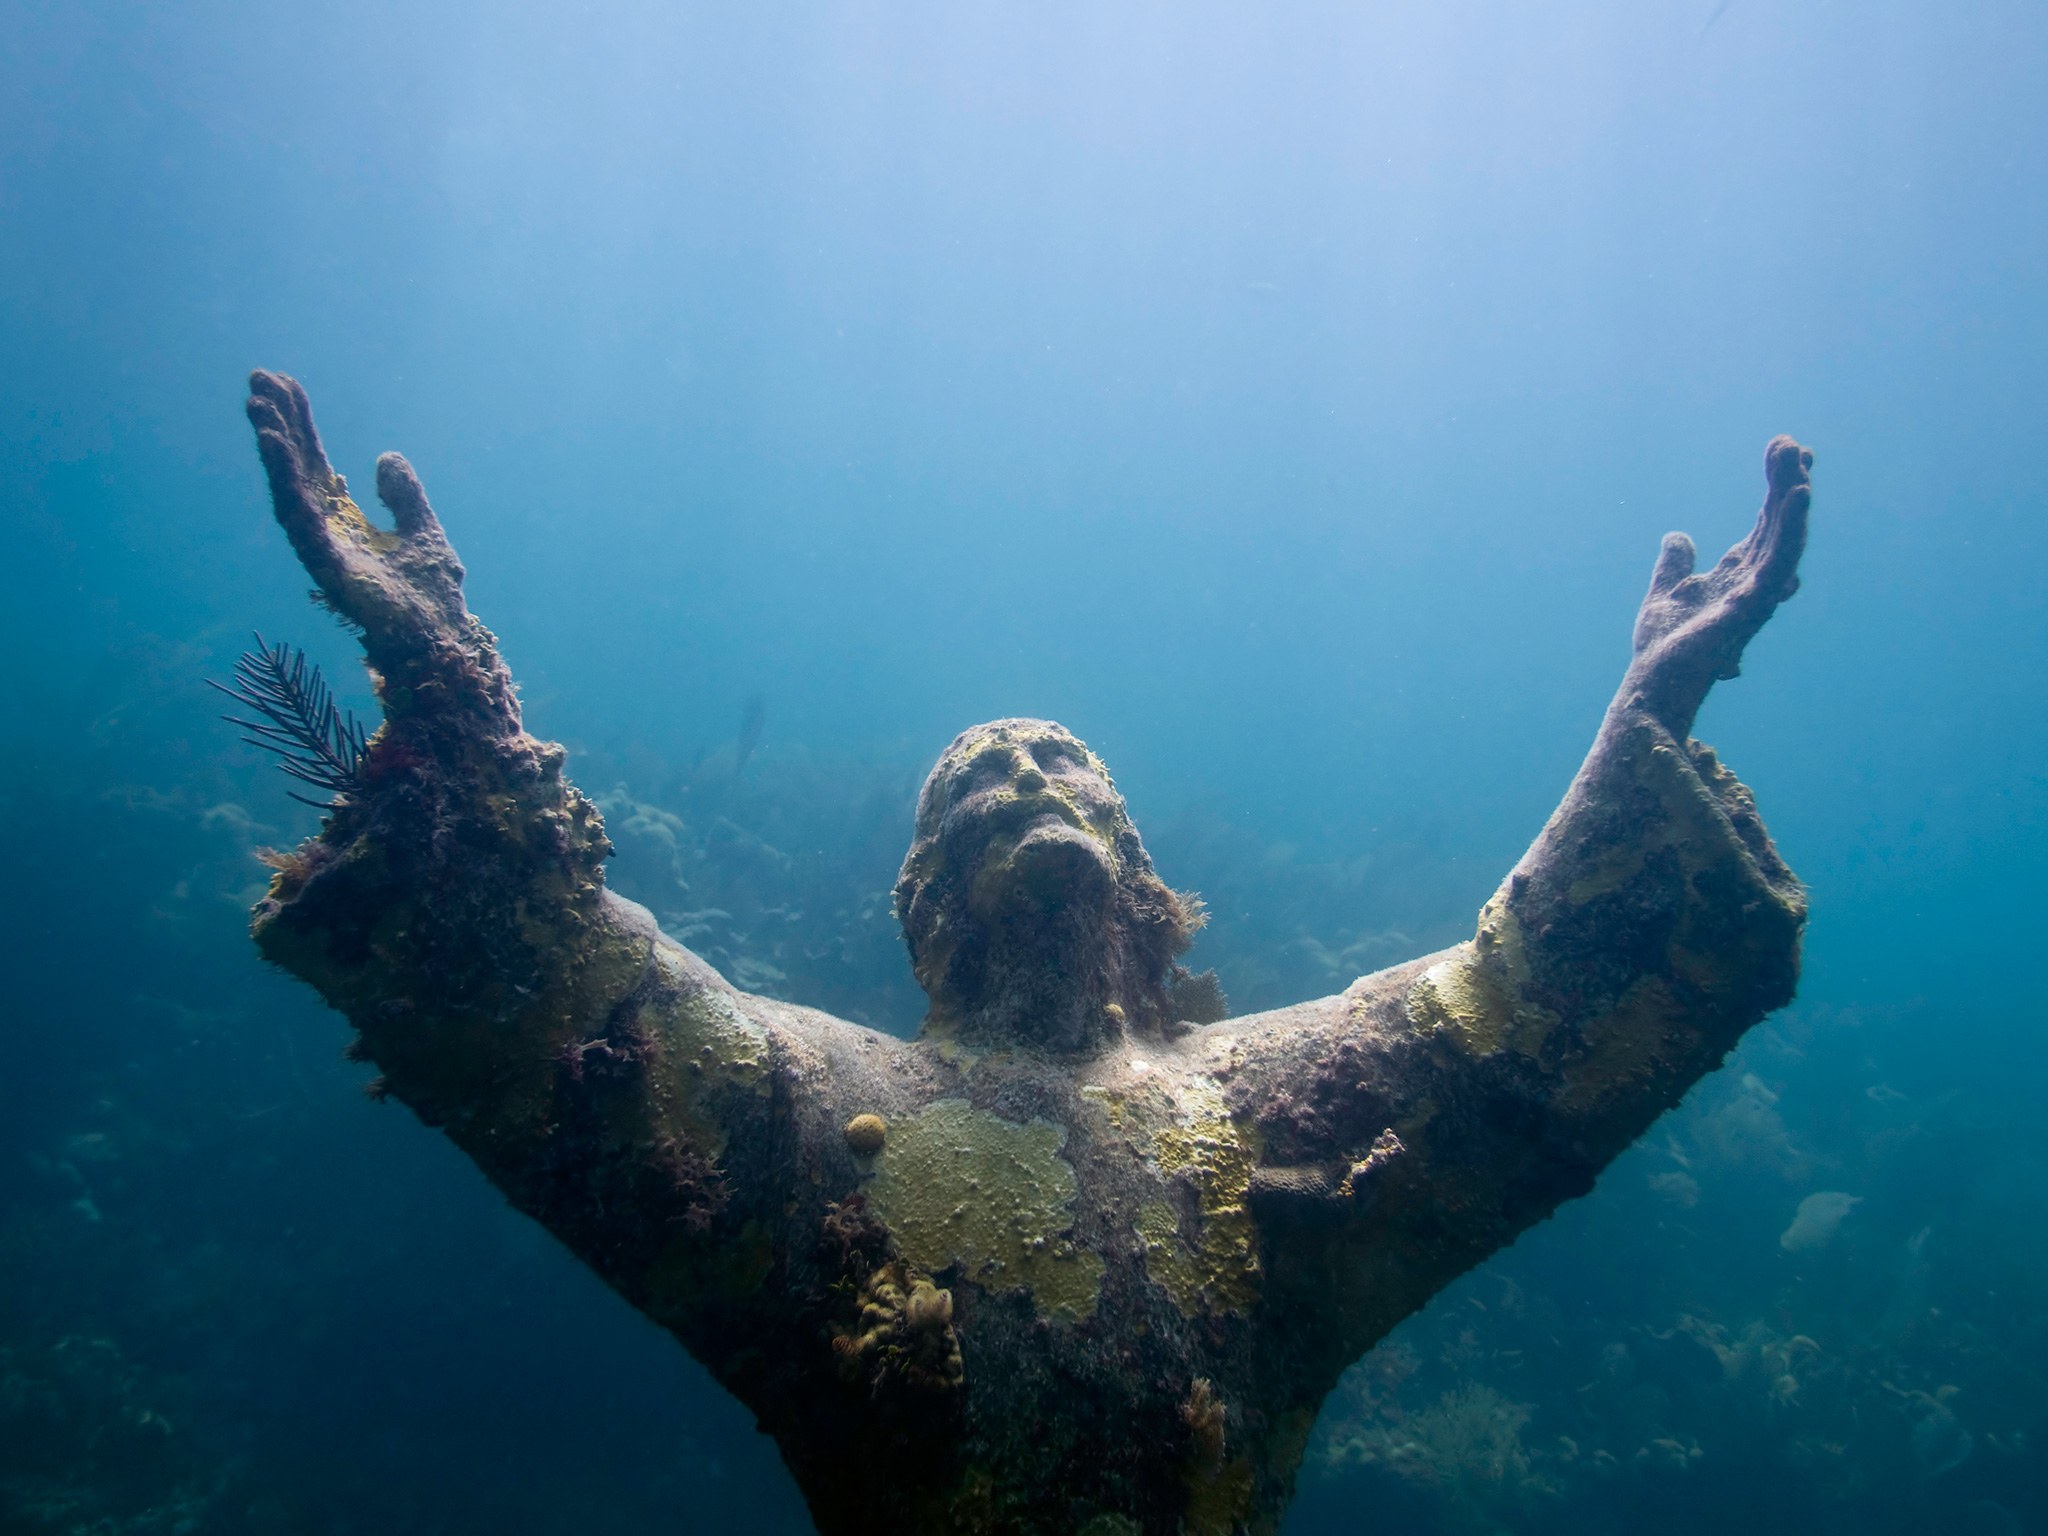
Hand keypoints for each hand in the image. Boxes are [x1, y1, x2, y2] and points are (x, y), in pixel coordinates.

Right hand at [246, 371, 514, 728]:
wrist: (443, 637)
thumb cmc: (432, 595)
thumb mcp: (423, 528)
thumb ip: (404, 494)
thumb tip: (386, 456)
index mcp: (347, 521)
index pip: (316, 464)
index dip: (301, 426)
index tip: (285, 385)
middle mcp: (327, 530)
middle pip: (296, 468)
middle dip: (279, 425)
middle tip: (260, 379)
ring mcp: (322, 547)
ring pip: (290, 487)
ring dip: (274, 446)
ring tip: (259, 406)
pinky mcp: (325, 565)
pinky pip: (300, 518)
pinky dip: (286, 482)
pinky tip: (275, 447)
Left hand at [1623, 435, 1811, 736]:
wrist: (1655, 679)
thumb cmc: (1665, 644)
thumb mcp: (1666, 589)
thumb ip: (1676, 563)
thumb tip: (1678, 536)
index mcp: (1739, 572)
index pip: (1766, 521)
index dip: (1776, 487)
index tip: (1782, 448)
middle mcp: (1756, 578)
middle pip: (1779, 522)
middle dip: (1787, 482)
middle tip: (1793, 442)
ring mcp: (1759, 590)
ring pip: (1786, 535)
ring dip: (1793, 496)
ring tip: (1799, 459)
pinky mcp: (1754, 603)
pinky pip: (1780, 560)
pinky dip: (1791, 528)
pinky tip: (1797, 496)